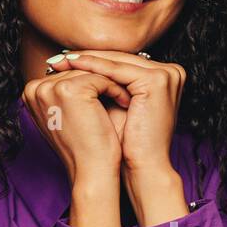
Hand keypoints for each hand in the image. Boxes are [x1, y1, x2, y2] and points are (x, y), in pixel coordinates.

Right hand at [22, 66, 130, 226]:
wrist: (92, 171)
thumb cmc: (85, 147)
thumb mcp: (70, 114)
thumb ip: (68, 91)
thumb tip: (83, 67)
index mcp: (31, 92)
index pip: (68, 74)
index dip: (92, 83)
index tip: (108, 95)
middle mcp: (35, 88)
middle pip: (78, 71)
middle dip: (102, 82)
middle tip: (122, 94)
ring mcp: (50, 87)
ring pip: (91, 73)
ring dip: (112, 84)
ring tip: (126, 99)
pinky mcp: (69, 89)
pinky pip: (100, 78)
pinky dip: (116, 89)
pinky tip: (125, 103)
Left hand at [52, 50, 189, 226]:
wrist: (142, 168)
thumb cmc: (125, 142)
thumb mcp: (114, 105)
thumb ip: (101, 83)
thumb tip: (68, 65)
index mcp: (165, 76)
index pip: (122, 62)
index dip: (92, 61)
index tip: (63, 61)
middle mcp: (171, 71)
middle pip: (119, 59)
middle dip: (86, 58)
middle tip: (55, 59)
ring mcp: (168, 74)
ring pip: (117, 61)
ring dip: (85, 60)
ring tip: (60, 61)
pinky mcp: (158, 80)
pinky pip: (117, 70)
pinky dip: (92, 66)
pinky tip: (72, 64)